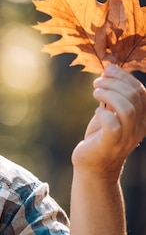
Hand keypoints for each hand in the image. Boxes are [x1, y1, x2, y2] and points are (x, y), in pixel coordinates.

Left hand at [72, 65, 145, 181]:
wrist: (93, 165)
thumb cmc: (100, 136)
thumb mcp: (109, 112)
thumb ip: (112, 94)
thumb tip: (108, 69)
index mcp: (142, 118)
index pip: (142, 92)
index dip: (125, 77)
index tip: (108, 69)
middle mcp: (138, 128)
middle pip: (135, 97)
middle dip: (114, 83)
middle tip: (97, 83)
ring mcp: (126, 137)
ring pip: (127, 110)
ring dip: (109, 95)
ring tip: (95, 92)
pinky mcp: (111, 144)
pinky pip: (113, 125)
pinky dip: (103, 114)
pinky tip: (96, 111)